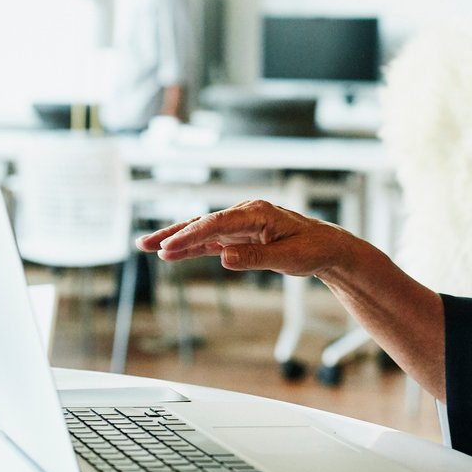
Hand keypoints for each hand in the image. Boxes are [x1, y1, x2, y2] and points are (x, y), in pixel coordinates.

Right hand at [137, 199, 351, 277]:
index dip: (191, 236)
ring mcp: (239, 225)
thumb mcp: (288, 258)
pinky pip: (210, 242)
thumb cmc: (312, 248)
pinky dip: (191, 247)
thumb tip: (225, 259)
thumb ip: (256, 259)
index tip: (169, 248)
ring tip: (146, 246)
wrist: (327, 246)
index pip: (217, 223)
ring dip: (176, 239)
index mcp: (256, 212)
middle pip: (202, 223)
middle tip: (144, 244)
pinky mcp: (239, 237)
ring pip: (201, 231)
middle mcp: (244, 214)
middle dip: (173, 233)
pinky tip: (172, 254)